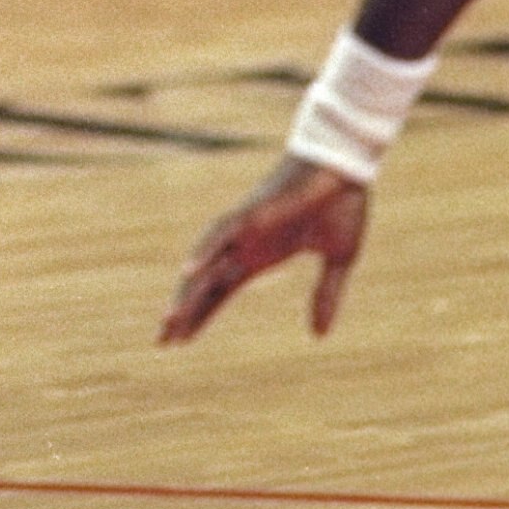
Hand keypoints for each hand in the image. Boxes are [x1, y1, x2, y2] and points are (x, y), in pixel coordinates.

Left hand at [159, 157, 369, 344]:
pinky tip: (188, 273)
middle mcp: (244, 244)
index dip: (201, 315)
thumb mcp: (337, 260)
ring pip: (206, 262)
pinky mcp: (252, 211)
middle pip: (203, 283)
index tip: (181, 340)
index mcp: (260, 256)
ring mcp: (245, 227)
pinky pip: (221, 232)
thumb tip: (319, 335)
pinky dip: (203, 250)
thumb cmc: (341, 204)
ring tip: (169, 321)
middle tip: (161, 341)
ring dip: (187, 291)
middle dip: (183, 311)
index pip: (220, 291)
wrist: (347, 167)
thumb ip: (326, 296)